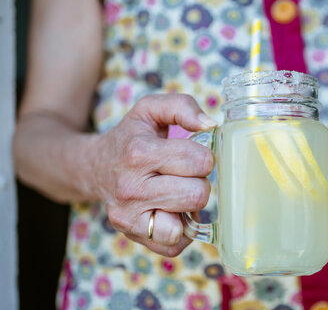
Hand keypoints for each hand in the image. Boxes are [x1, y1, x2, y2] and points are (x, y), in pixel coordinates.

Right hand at [92, 94, 216, 256]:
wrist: (94, 167)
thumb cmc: (131, 138)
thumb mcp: (150, 109)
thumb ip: (182, 106)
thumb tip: (209, 125)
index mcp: (140, 153)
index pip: (200, 161)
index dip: (203, 157)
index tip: (191, 156)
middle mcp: (131, 187)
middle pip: (197, 194)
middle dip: (199, 183)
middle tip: (184, 176)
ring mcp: (129, 216)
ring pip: (187, 223)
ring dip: (189, 208)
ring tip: (176, 193)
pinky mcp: (132, 235)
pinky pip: (175, 245)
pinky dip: (180, 229)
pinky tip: (170, 210)